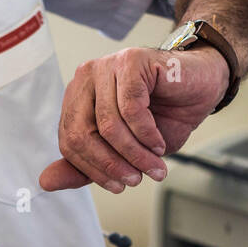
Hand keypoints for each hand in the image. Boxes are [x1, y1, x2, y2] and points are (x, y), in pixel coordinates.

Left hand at [39, 45, 228, 192]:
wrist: (202, 87)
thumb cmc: (165, 116)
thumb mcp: (125, 150)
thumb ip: (88, 164)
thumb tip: (45, 182)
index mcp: (78, 98)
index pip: (68, 140)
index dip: (91, 168)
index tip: (118, 186)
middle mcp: (86, 78)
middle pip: (81, 132)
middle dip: (110, 164)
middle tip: (136, 180)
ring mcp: (107, 65)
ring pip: (108, 124)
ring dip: (135, 153)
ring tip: (155, 166)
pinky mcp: (131, 61)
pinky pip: (130, 108)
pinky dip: (146, 133)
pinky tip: (158, 143)